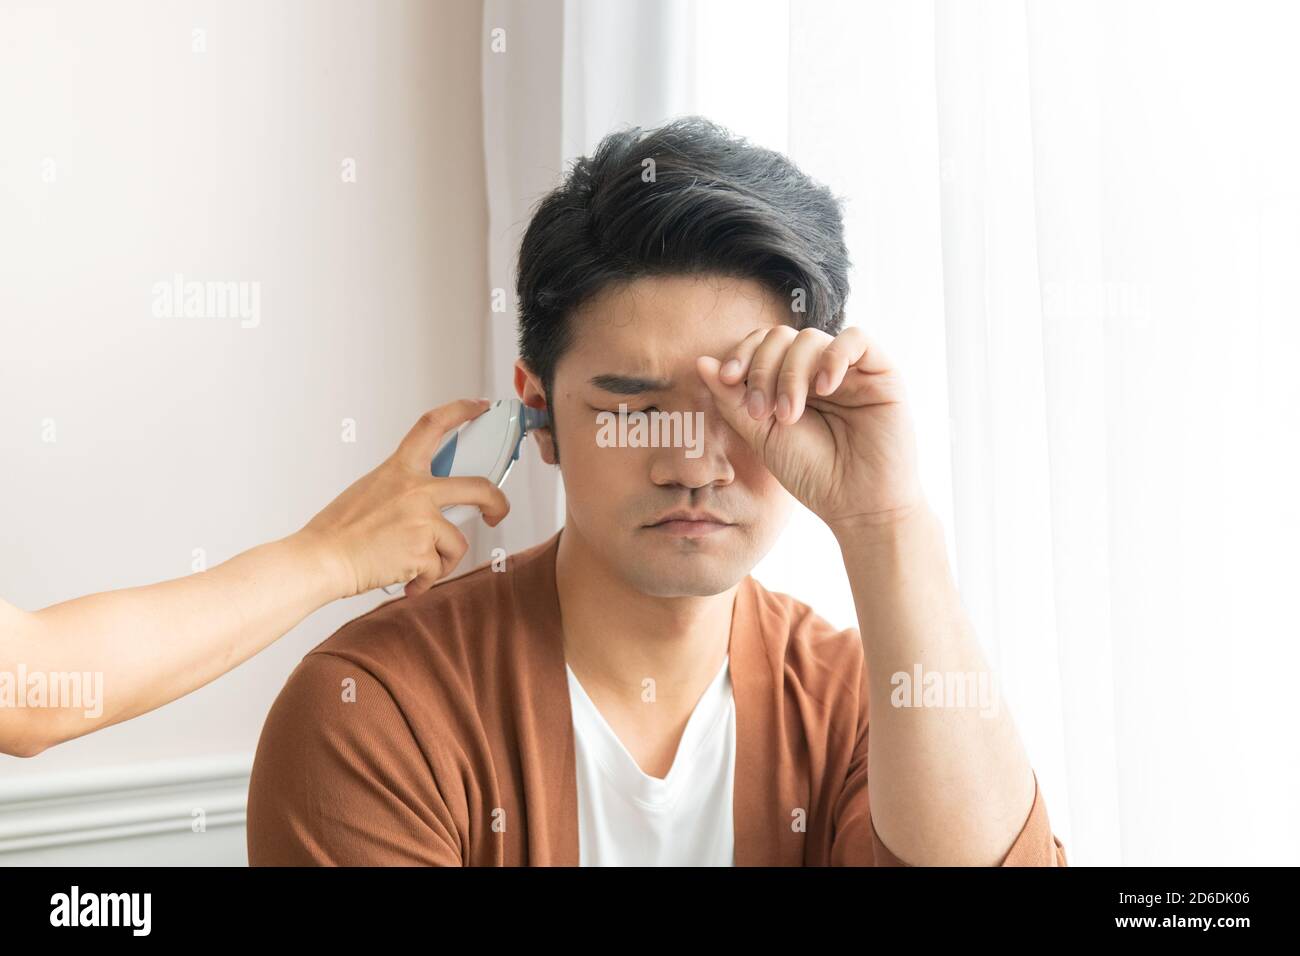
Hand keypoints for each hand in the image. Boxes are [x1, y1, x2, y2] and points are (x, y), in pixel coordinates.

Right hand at [296, 399, 510, 597]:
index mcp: (399, 469)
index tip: (479, 406)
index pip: (433, 425)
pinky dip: (425, 579)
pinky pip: (440, 568)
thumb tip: (427, 505)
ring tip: (414, 566)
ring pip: (457, 542)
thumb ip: (403, 490)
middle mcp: (416, 490)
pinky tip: (407, 579)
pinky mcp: (424, 551)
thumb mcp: (370, 491)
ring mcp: (423, 520)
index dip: (462, 410)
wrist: (322, 560)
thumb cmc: (338, 532)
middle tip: (496, 513)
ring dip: (442, 560)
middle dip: (497, 503)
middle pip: (478, 488)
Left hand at [696, 326, 924, 531]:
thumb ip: (733, 400)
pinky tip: (823, 388)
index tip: (727, 378)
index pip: (761, 345)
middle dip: (762, 368)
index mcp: (790, 380)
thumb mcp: (762, 436)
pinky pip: (856, 339)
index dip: (742, 354)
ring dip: (791, 373)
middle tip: (761, 411)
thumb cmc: (812, 473)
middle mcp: (818, 369)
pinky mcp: (881, 372)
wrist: (858, 505)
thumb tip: (702, 362)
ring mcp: (849, 369)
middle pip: (781, 337)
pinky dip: (833, 356)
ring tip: (789, 415)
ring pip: (811, 338)